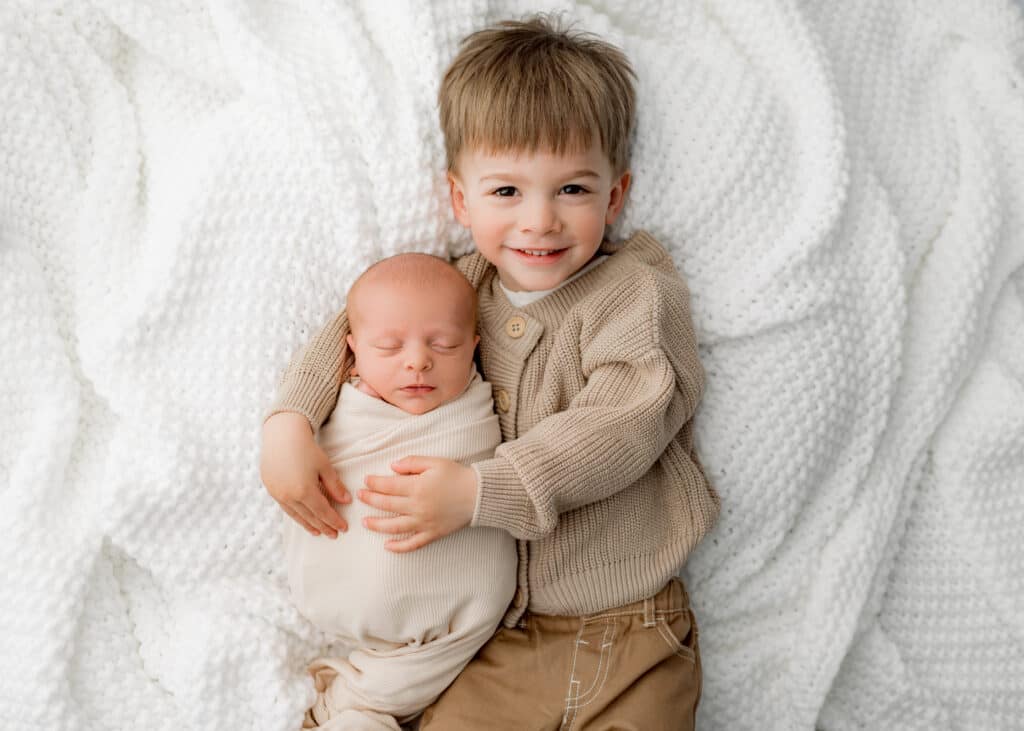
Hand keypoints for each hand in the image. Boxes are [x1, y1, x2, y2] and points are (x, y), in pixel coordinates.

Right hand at [260, 411, 350, 537]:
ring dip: (308, 525)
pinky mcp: (271, 489)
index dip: (334, 521)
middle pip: (310, 517)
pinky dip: (296, 515)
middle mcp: (289, 496)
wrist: (281, 434)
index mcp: (304, 491)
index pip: (323, 512)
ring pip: (296, 515)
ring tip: (318, 532)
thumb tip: (346, 501)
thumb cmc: (306, 448)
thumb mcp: (325, 466)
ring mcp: (278, 494)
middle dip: (323, 527)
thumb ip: (335, 486)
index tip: (343, 528)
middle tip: (333, 535)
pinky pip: (285, 508)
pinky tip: (302, 518)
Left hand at [359, 457, 477, 552]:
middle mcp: (418, 507)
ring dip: (377, 525)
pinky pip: (412, 544)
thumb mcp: (435, 462)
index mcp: (418, 487)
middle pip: (387, 504)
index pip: (388, 486)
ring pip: (394, 527)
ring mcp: (424, 523)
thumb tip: (392, 467)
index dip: (374, 483)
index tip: (365, 481)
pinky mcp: (432, 534)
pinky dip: (399, 547)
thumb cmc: (457, 475)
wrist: (479, 495)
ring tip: (365, 522)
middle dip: (371, 500)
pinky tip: (387, 546)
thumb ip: (412, 462)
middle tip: (360, 497)